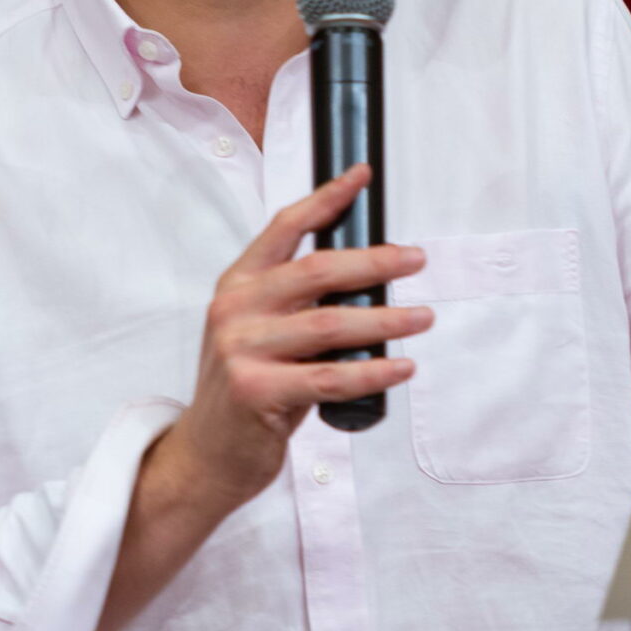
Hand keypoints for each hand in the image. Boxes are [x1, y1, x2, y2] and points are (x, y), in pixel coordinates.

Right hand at [165, 162, 431, 513]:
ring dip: (386, 320)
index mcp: (236, 285)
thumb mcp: (259, 333)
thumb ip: (296, 304)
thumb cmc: (248, 390)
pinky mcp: (257, 392)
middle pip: (317, 270)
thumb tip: (368, 278)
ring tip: (422, 318)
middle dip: (374, 261)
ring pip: (331, 325)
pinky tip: (402, 367)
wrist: (208, 454)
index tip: (362, 176)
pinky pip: (331, 377)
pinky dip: (374, 371)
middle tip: (416, 260)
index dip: (326, 198)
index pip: (284, 228)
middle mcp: (233, 310)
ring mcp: (241, 350)